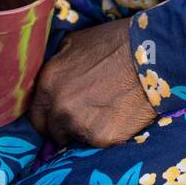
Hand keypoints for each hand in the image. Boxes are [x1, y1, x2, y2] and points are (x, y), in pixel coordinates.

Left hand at [28, 17, 155, 148]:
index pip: (35, 116)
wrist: (150, 52)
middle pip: (53, 131)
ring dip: (84, 130)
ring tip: (103, 110)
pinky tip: (117, 115)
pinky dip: (105, 133)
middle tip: (84, 113)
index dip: (47, 116)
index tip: (58, 115)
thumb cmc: (113, 42)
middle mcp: (59, 106)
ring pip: (75, 139)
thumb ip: (57, 66)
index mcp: (48, 82)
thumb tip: (52, 81)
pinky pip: (97, 142)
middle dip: (64, 126)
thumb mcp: (74, 43)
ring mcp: (80, 124)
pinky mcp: (102, 137)